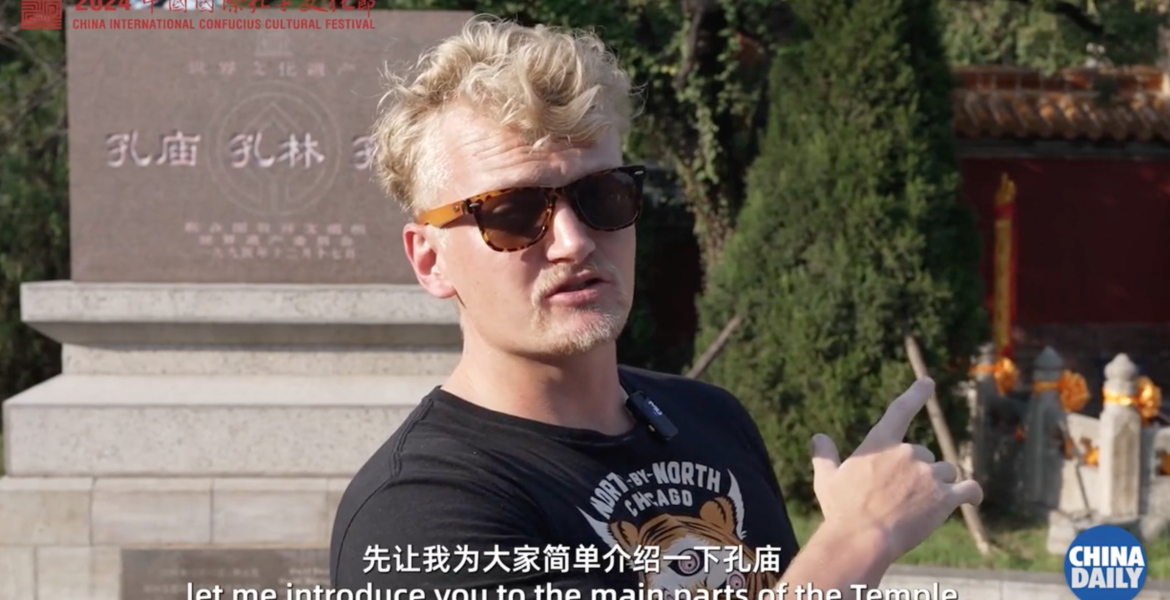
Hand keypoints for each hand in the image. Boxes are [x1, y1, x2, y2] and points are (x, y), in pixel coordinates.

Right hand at [810, 378, 983, 560]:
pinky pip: (968, 489)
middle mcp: (907, 452)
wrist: (863, 539)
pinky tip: (972, 498)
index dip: (915, 395)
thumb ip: (824, 456)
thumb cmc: (842, 510)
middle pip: (925, 455)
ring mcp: (928, 474)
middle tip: (900, 497)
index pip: (900, 411)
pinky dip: (972, 493)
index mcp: (880, 444)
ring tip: (919, 507)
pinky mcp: (945, 498)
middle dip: (918, 472)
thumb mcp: (826, 480)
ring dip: (938, 484)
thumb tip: (817, 438)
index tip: (928, 382)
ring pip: (945, 472)